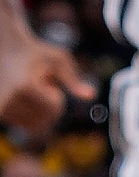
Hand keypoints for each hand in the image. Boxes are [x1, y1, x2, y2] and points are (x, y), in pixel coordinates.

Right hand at [0, 20, 91, 136]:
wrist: (3, 49)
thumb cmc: (35, 52)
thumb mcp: (58, 58)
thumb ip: (74, 79)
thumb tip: (92, 96)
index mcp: (24, 87)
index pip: (54, 110)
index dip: (56, 95)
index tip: (46, 79)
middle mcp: (7, 101)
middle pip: (44, 123)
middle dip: (48, 107)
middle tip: (38, 86)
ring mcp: (0, 109)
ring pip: (33, 127)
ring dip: (37, 111)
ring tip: (29, 90)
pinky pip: (23, 126)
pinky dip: (27, 114)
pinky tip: (21, 96)